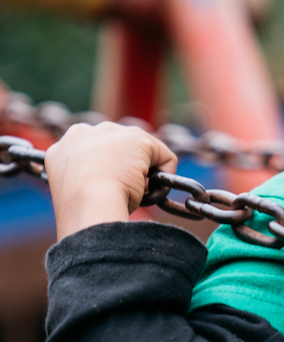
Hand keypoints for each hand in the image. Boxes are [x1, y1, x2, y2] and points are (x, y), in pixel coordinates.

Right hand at [45, 122, 178, 240]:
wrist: (88, 203)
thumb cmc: (80, 209)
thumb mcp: (77, 193)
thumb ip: (89, 181)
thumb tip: (110, 185)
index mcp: (61, 149)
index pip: (90, 156)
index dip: (103, 173)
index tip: (106, 191)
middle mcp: (83, 133)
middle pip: (115, 149)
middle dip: (124, 168)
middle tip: (122, 193)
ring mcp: (112, 132)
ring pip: (139, 152)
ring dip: (142, 173)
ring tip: (132, 194)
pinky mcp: (139, 138)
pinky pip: (163, 157)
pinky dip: (164, 177)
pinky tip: (149, 191)